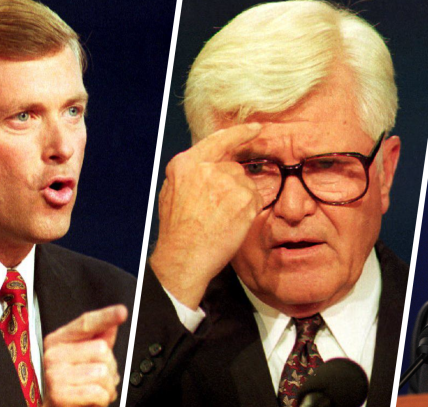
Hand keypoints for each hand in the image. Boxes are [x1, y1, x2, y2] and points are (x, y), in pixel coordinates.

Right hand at [25, 305, 126, 406]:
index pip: (86, 323)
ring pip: (103, 372)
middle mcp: (53, 355)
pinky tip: (92, 403)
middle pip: (102, 350)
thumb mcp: (86, 362)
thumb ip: (99, 340)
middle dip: (109, 369)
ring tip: (95, 393)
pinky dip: (103, 400)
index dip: (106, 317)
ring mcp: (55, 375)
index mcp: (58, 342)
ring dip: (107, 387)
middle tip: (97, 381)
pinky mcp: (61, 395)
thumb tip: (112, 323)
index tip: (122, 312)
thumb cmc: (73, 391)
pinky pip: (99, 391)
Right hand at [150, 123, 262, 308]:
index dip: (241, 132)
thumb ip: (191, 172)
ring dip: (240, 199)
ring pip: (246, 183)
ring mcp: (228, 182)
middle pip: (234, 167)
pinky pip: (256, 198)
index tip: (255, 128)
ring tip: (221, 218)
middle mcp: (208, 168)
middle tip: (219, 209)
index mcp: (187, 163)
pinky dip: (249, 210)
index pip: (219, 140)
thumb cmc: (177, 231)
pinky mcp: (245, 198)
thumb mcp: (171, 191)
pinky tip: (232, 222)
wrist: (184, 257)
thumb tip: (208, 165)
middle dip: (232, 186)